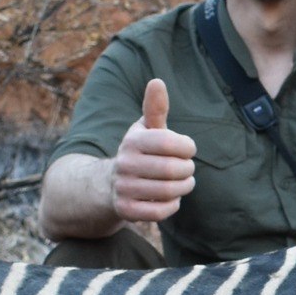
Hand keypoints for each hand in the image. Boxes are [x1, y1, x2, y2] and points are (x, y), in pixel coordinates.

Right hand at [110, 79, 194, 222]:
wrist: (107, 185)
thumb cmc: (139, 153)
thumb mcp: (145, 130)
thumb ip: (155, 109)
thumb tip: (157, 81)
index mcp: (133, 141)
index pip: (170, 143)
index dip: (187, 147)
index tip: (187, 149)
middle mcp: (124, 164)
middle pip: (173, 170)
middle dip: (188, 169)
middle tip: (187, 169)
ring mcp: (123, 188)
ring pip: (169, 192)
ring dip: (184, 188)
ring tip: (184, 183)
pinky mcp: (126, 210)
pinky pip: (160, 212)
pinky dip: (172, 206)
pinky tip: (170, 198)